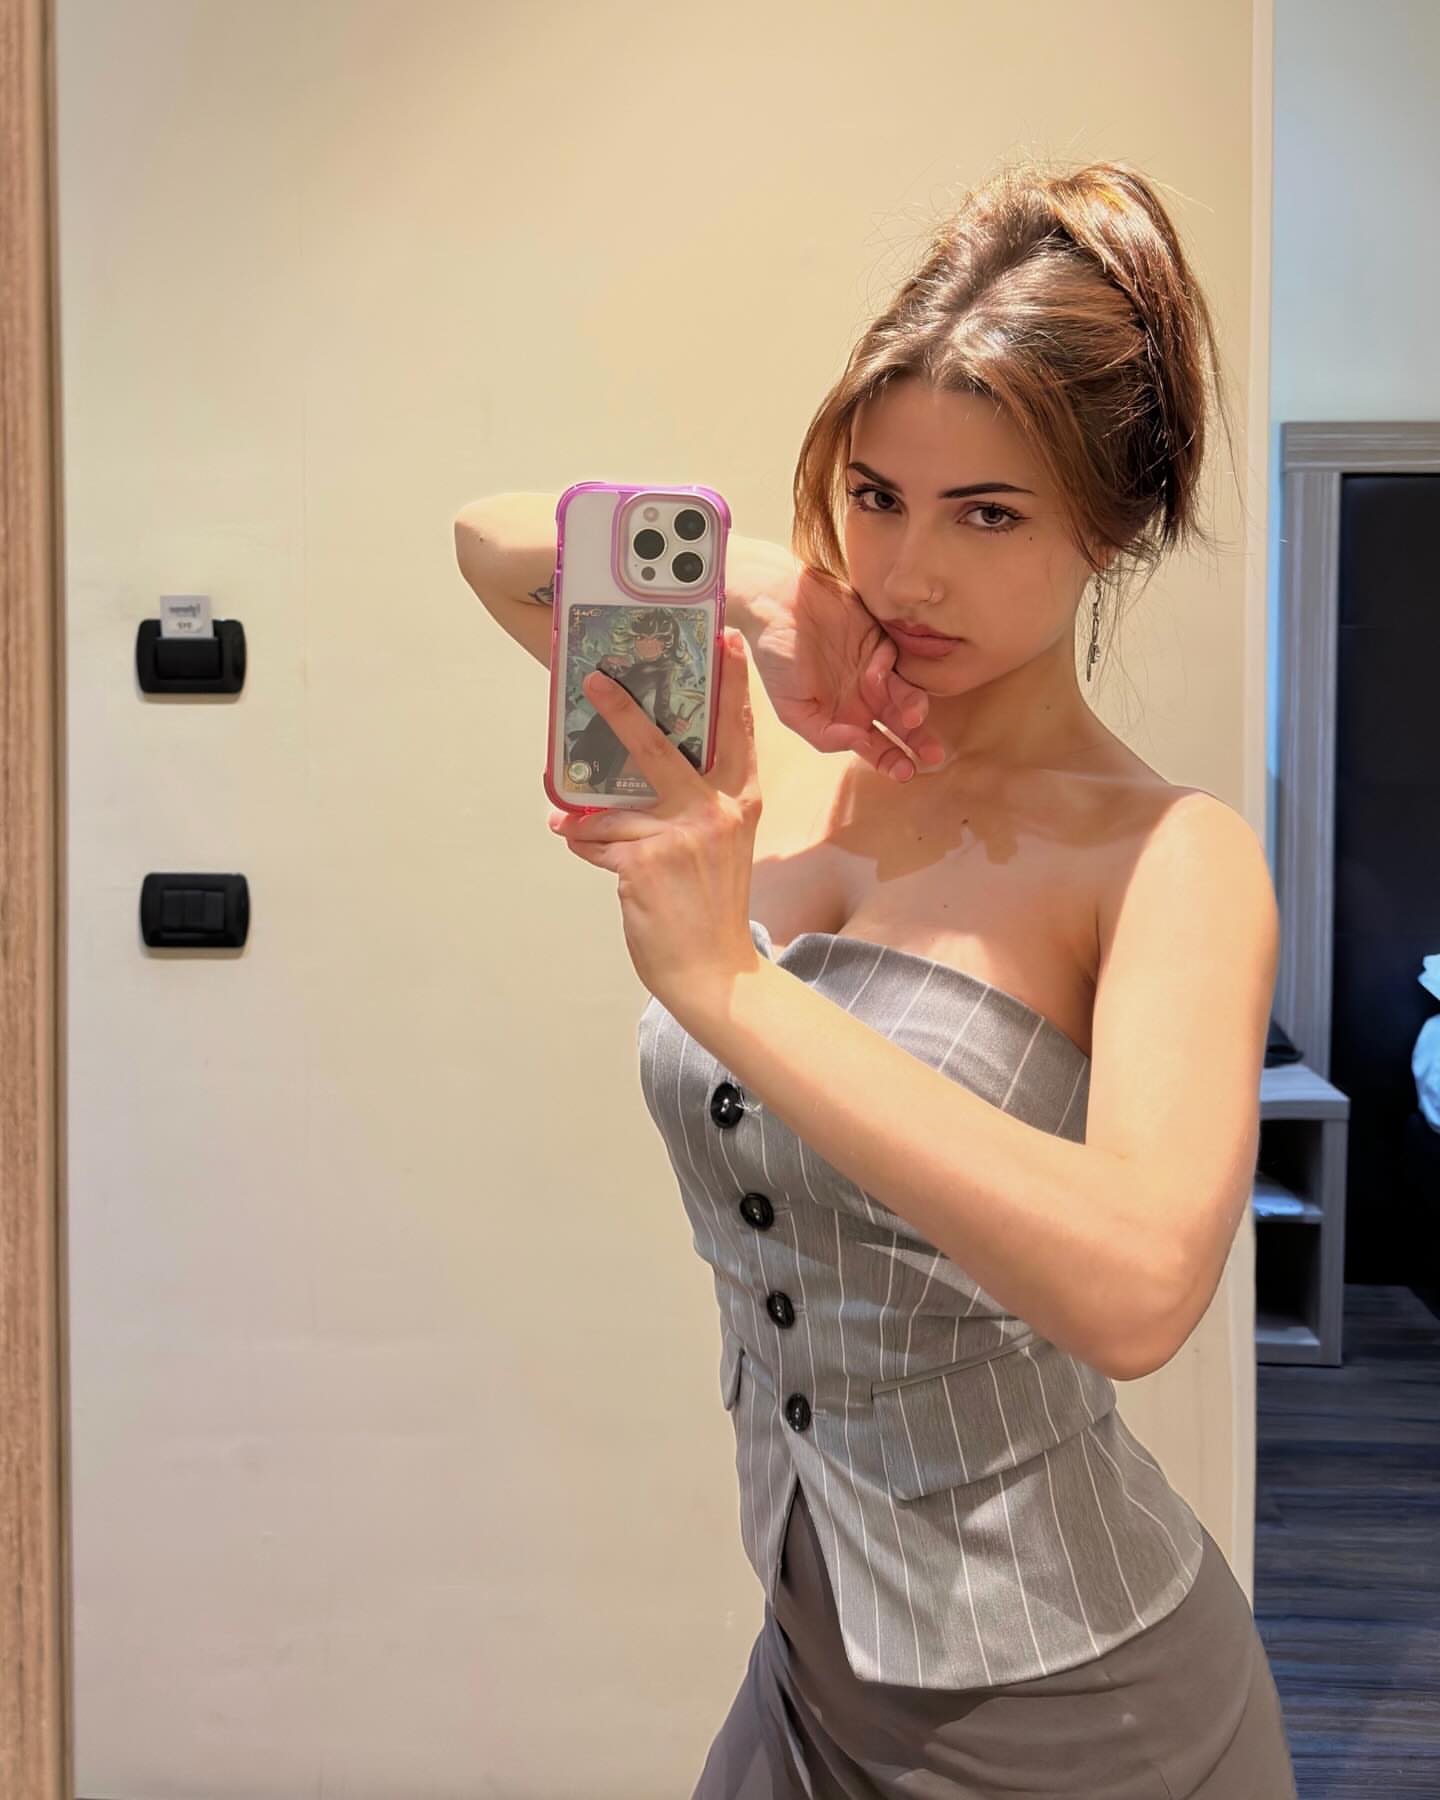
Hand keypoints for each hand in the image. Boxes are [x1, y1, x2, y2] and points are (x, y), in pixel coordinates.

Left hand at [546, 628, 762, 1008]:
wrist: (712, 971)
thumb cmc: (709, 908)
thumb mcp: (718, 847)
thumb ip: (687, 808)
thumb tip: (623, 783)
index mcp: (739, 802)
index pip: (738, 732)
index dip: (732, 685)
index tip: (727, 641)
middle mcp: (714, 811)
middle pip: (658, 747)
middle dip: (619, 710)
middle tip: (592, 680)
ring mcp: (680, 835)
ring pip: (612, 808)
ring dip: (592, 824)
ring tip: (580, 831)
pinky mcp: (646, 861)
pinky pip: (595, 839)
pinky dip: (585, 846)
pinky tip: (587, 854)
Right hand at [727, 542, 946, 780]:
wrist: (777, 606)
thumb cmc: (777, 659)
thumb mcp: (792, 709)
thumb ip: (825, 735)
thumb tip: (859, 746)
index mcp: (842, 719)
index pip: (874, 746)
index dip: (891, 761)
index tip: (905, 772)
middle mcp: (863, 699)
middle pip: (898, 726)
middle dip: (917, 742)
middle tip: (933, 756)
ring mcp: (874, 671)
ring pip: (904, 696)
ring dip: (913, 709)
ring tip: (913, 717)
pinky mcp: (881, 642)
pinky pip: (897, 662)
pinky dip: (892, 672)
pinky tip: (877, 672)